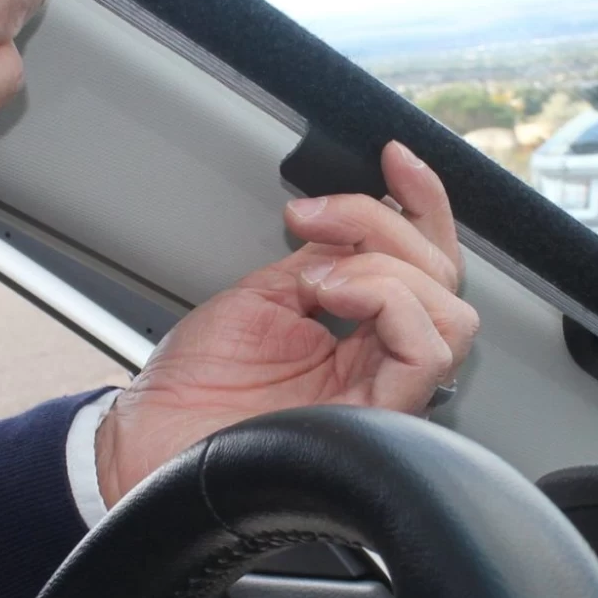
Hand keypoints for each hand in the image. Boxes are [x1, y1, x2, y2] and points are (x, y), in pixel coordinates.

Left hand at [94, 142, 479, 505]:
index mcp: (362, 341)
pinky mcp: (374, 422)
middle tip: (316, 221)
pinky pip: (425, 353)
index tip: (393, 158)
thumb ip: (326, 260)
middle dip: (388, 226)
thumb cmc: (192, 386)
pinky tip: (332, 297)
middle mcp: (382, 368)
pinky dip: (387, 301)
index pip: (426, 268)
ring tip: (319, 278)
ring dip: (385, 268)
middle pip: (445, 281)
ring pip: (449, 314)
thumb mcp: (265, 295)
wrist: (148, 439)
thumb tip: (359, 223)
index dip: (423, 204)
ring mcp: (383, 397)